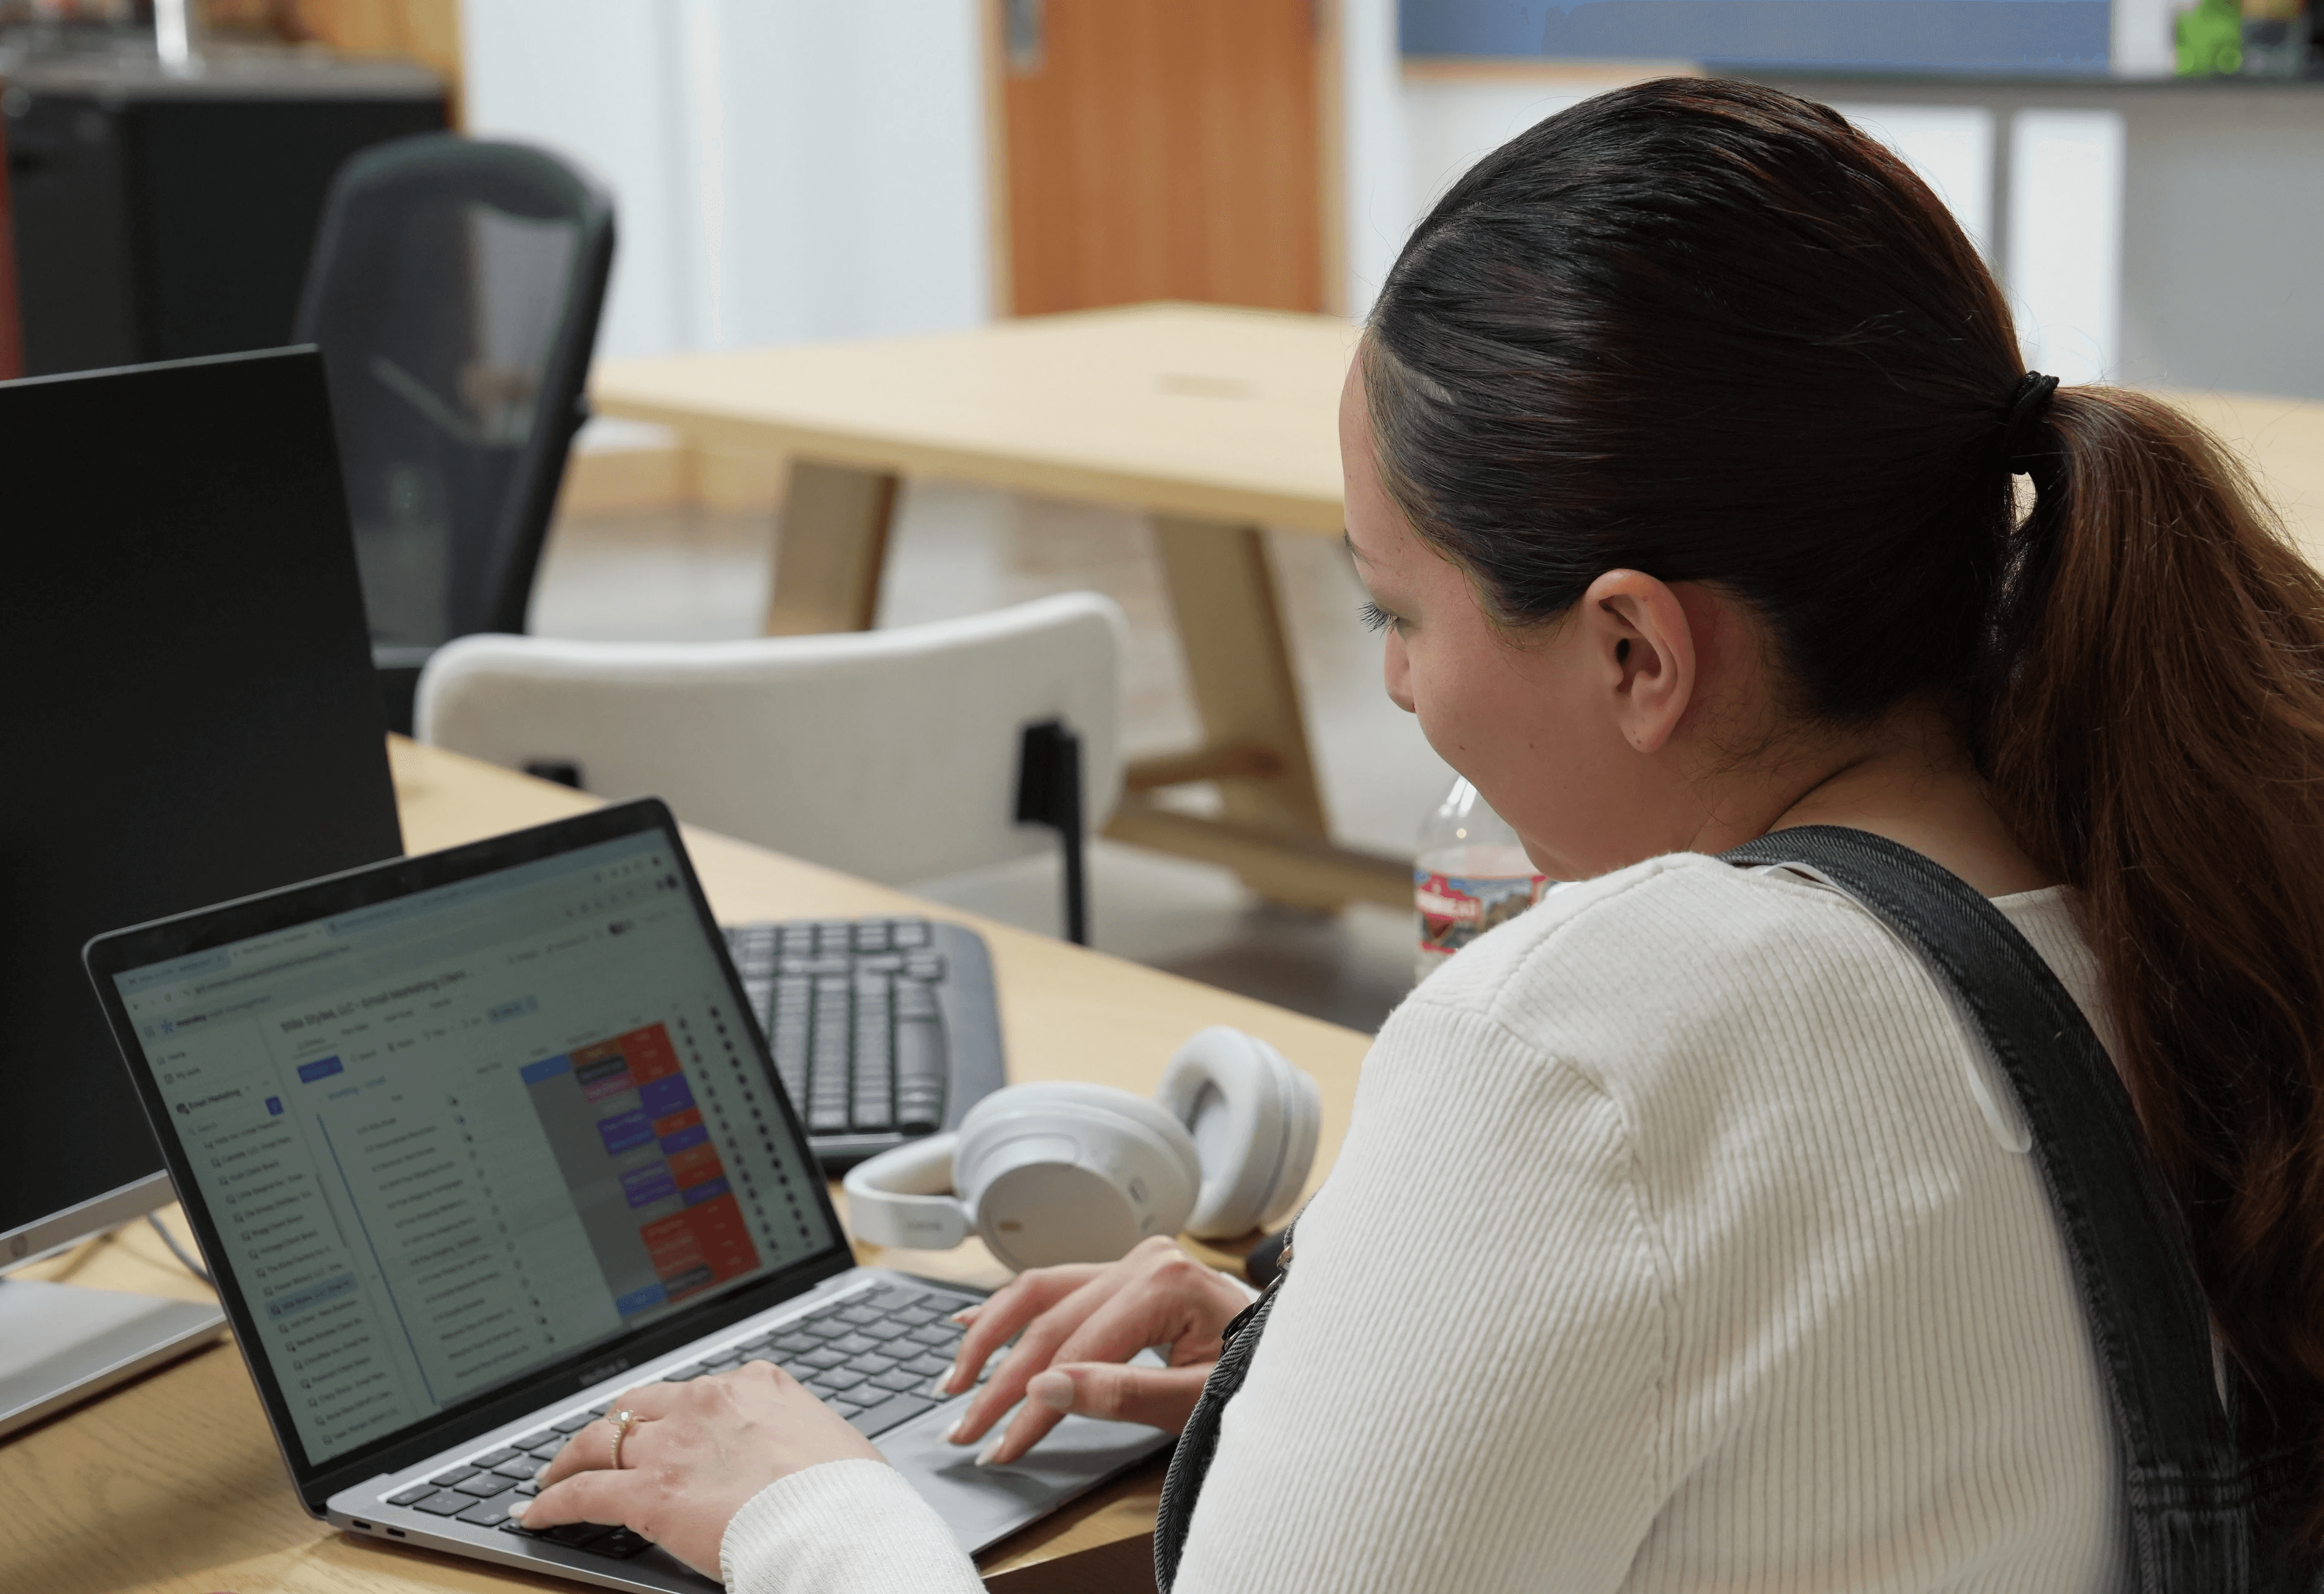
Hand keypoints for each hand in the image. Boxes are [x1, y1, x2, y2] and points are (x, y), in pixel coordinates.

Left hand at [518, 1363, 881, 1576]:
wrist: (838, 1524)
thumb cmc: (847, 1493)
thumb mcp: (826, 1438)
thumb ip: (789, 1432)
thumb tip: (787, 1451)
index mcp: (755, 1384)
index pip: (692, 1390)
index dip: (665, 1412)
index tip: (656, 1425)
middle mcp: (708, 1402)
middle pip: (638, 1406)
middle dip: (612, 1426)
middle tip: (593, 1446)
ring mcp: (675, 1444)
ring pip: (601, 1441)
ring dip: (570, 1458)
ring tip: (551, 1476)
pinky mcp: (649, 1491)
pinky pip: (584, 1492)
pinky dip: (553, 1501)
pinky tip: (536, 1512)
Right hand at [940, 1235, 1251, 1465]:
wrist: (1299, 1359)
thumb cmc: (1258, 1377)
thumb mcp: (1196, 1400)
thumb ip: (1122, 1393)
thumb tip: (1047, 1388)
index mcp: (1164, 1282)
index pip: (1075, 1350)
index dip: (1030, 1405)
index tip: (999, 1447)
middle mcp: (1145, 1259)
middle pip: (1048, 1320)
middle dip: (998, 1380)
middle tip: (962, 1428)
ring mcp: (1135, 1260)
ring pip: (1040, 1291)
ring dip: (991, 1336)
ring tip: (953, 1381)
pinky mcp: (1128, 1272)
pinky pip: (1057, 1284)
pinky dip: (1013, 1308)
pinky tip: (969, 1322)